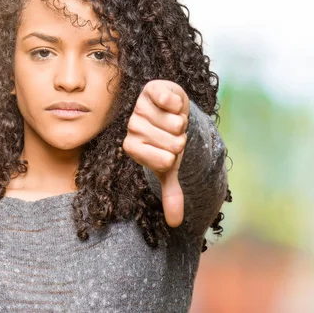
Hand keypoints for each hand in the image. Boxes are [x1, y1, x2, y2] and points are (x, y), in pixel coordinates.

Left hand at [122, 80, 189, 226]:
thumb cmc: (168, 140)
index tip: (169, 151)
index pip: (164, 161)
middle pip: (173, 142)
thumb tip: (175, 224)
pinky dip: (177, 104)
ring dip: (181, 122)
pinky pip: (169, 101)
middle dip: (181, 138)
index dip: (174, 156)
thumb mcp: (170, 166)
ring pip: (174, 123)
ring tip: (172, 119)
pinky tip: (172, 104)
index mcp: (132, 147)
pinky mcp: (150, 89)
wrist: (171, 110)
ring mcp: (139, 107)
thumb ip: (170, 193)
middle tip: (173, 133)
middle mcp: (132, 127)